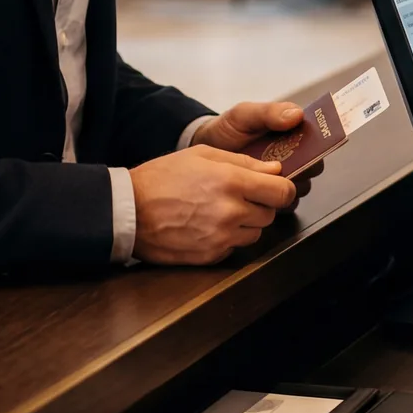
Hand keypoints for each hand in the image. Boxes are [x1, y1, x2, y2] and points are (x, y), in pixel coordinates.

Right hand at [128, 145, 296, 264]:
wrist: (129, 211)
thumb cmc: (163, 177)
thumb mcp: (203, 155)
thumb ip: (244, 162)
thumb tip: (274, 170)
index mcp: (232, 182)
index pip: (283, 192)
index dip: (283, 188)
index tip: (276, 186)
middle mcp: (231, 213)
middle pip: (271, 213)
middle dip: (262, 204)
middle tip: (241, 195)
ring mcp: (221, 238)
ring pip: (256, 233)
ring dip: (247, 222)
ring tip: (222, 210)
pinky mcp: (211, 256)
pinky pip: (235, 247)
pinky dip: (229, 238)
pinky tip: (209, 225)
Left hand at [192, 101, 315, 206]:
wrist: (203, 151)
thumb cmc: (227, 130)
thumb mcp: (245, 115)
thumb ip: (269, 112)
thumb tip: (298, 115)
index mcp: (292, 135)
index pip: (317, 141)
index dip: (319, 144)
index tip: (310, 146)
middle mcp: (292, 159)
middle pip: (312, 168)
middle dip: (303, 169)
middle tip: (286, 167)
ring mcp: (280, 180)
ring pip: (299, 188)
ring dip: (289, 187)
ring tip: (268, 181)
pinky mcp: (268, 199)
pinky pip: (282, 205)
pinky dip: (276, 203)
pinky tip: (260, 194)